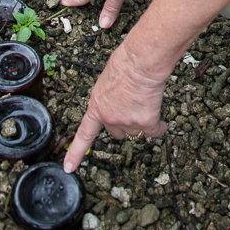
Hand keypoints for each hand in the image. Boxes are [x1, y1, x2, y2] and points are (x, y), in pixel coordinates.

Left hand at [63, 41, 167, 172]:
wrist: (141, 61)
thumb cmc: (125, 62)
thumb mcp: (107, 80)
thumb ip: (109, 97)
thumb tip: (118, 99)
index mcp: (96, 106)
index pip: (84, 134)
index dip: (76, 152)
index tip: (69, 167)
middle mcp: (110, 118)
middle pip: (116, 132)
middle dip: (123, 123)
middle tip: (132, 105)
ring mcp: (127, 122)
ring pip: (136, 130)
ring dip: (142, 120)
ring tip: (146, 101)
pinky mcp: (145, 122)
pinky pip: (153, 132)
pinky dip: (158, 128)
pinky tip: (161, 122)